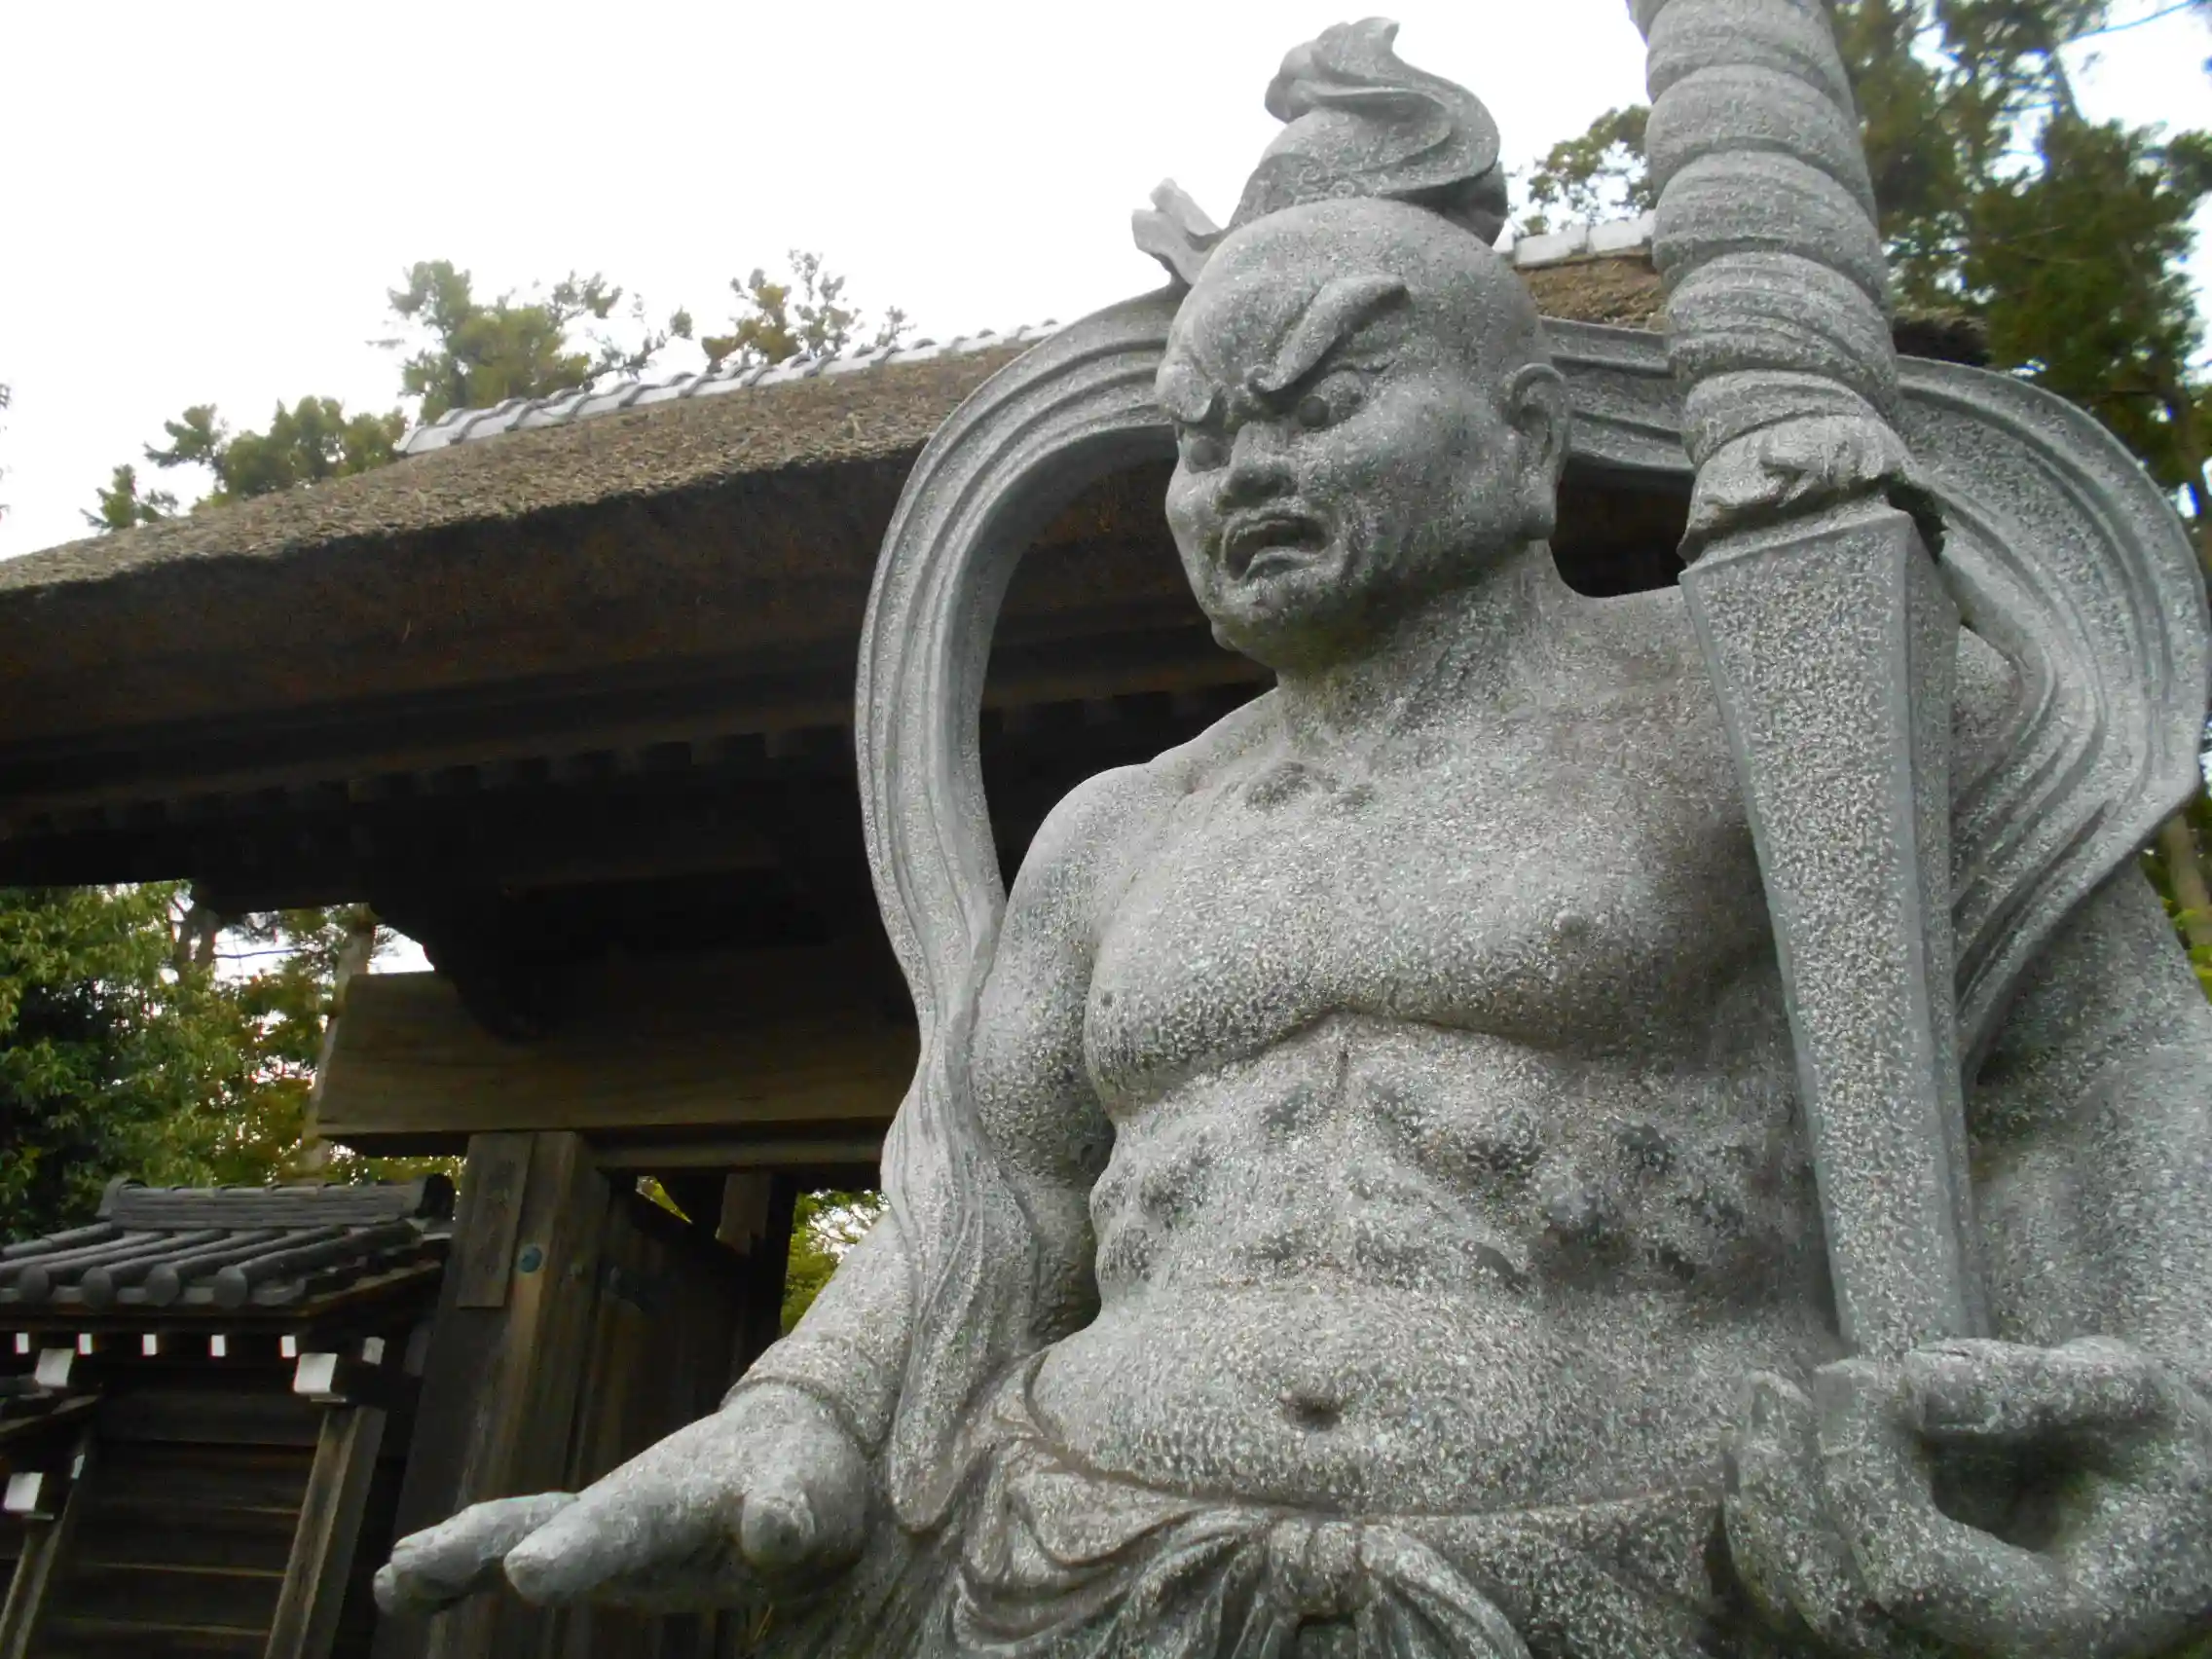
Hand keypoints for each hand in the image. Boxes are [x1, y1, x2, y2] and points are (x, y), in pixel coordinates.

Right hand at [373, 1382, 870, 1614]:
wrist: (803, 1447)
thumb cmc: (810, 1478)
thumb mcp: (812, 1502)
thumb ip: (788, 1518)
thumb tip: (771, 1531)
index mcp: (677, 1492)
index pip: (623, 1523)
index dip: (577, 1549)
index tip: (525, 1573)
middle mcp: (626, 1501)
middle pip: (543, 1517)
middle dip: (480, 1545)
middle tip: (407, 1571)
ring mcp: (606, 1519)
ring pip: (518, 1525)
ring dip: (454, 1553)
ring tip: (391, 1580)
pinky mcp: (603, 1543)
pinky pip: (528, 1546)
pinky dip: (467, 1567)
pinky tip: (411, 1591)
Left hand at [1727, 1339, 2211, 1657]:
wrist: (2171, 1497)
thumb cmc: (2153, 1447)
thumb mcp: (2126, 1399)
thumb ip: (2030, 1391)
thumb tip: (1913, 1380)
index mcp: (2049, 1621)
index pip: (1909, 1570)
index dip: (1863, 1470)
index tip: (1861, 1375)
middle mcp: (1981, 1653)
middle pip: (1841, 1604)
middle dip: (1791, 1490)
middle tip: (1776, 1388)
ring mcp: (1934, 1641)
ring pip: (1807, 1607)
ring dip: (1765, 1502)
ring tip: (1765, 1399)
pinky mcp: (1896, 1613)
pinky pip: (1802, 1595)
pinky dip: (1768, 1523)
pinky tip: (1763, 1442)